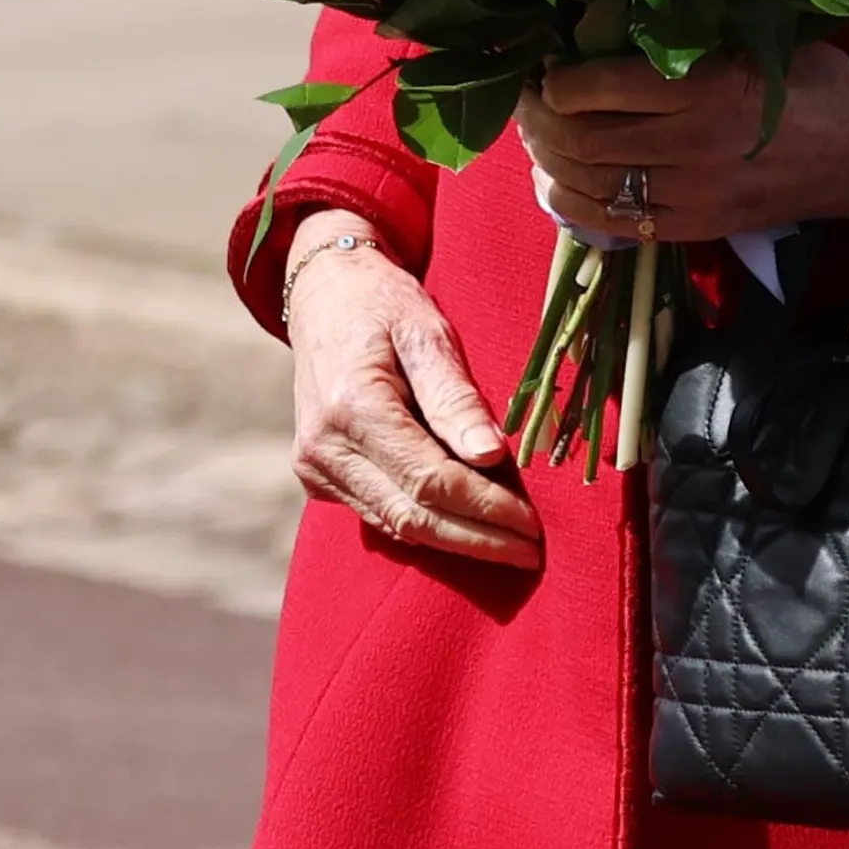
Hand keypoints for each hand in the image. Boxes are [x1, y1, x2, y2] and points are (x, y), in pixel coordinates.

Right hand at [282, 228, 542, 566]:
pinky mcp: (317, 477)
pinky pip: (378, 513)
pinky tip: (468, 528)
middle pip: (411, 516)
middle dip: (477, 539)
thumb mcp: (428, 331)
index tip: (533, 525)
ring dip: (455, 539)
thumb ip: (455, 396)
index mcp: (352, 408)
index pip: (430, 480)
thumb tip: (491, 455)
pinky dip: (425, 524)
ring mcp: (315, 468)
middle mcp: (324, 449)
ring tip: (511, 546)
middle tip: (534, 553)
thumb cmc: (384, 304)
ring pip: (394, 524)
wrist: (324, 294)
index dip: (485, 508)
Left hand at [515, 43, 848, 238]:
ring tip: (540, 138)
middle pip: (580, 139)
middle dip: (539, 121)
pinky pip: (614, 223)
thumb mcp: (758, 41)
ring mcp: (693, 194)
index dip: (555, 80)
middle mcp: (692, 144)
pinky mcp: (696, 227)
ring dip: (549, 161)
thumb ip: (690, 41)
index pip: (595, 88)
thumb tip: (608, 27)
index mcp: (707, 86)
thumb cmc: (816, 82)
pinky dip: (572, 204)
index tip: (548, 64)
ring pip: (589, 183)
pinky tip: (559, 183)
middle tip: (528, 101)